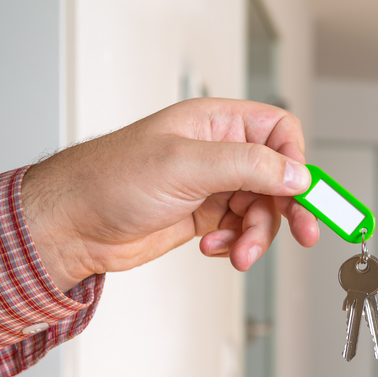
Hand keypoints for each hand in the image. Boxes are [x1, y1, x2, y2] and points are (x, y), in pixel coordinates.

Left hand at [22, 98, 318, 291]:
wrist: (72, 226)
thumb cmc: (108, 180)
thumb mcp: (185, 165)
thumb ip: (248, 166)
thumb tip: (296, 174)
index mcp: (217, 124)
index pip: (280, 133)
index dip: (296, 163)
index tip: (301, 193)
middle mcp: (219, 153)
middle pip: (279, 178)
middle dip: (288, 209)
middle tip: (305, 233)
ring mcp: (214, 186)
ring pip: (263, 211)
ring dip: (257, 236)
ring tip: (237, 251)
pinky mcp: (206, 217)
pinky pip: (242, 231)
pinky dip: (236, 245)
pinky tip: (212, 248)